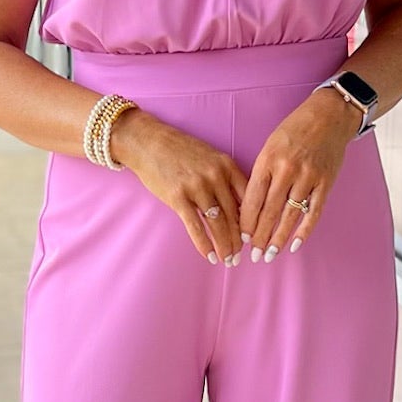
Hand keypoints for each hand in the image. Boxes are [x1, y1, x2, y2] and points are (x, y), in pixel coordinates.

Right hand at [109, 107, 250, 263]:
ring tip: (228, 260)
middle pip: (234, 215)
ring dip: (224, 246)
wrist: (148, 142)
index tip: (253, 237)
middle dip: (239, 240)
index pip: (247, 198)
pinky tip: (210, 256)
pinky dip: (204, 244)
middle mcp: (215, 176)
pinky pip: (195, 226)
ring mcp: (197, 187)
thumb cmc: (180, 151)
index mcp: (226, 165)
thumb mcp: (210, 157)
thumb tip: (239, 208)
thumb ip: (225, 178)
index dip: (252, 221)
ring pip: (218, 224)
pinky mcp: (178, 197)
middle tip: (241, 256)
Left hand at [238, 87, 360, 260]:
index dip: (246, 222)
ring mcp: (308, 177)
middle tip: (252, 256)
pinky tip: (294, 244)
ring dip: (278, 239)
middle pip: (269, 212)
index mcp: (268, 160)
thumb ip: (262, 174)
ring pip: (290, 216)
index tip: (241, 238)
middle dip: (259, 237)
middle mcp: (287, 170)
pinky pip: (313, 213)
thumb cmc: (294, 131)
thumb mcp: (270, 146)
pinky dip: (304, 231)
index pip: (252, 199)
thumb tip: (250, 207)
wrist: (329, 116)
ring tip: (269, 255)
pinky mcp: (325, 183)